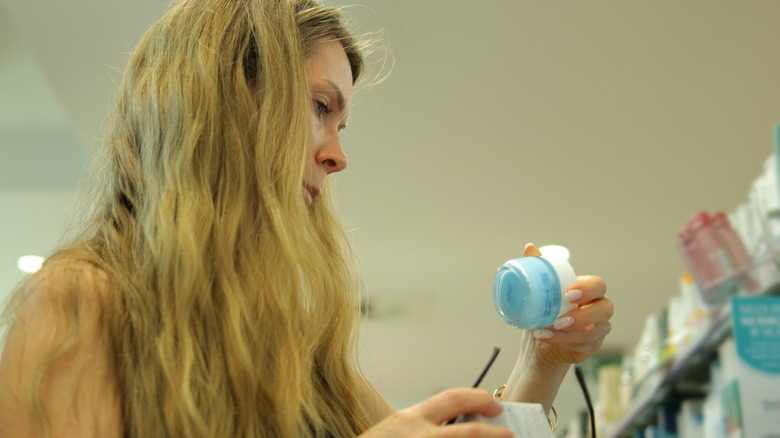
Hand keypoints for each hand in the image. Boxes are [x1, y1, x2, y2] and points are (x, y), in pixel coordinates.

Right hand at [359, 388, 511, 437]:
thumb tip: (461, 422)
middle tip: (510, 433)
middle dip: (494, 433)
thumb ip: (424, 424)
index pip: (454, 398)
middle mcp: (418, 435)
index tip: (496, 406)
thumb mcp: (397, 429)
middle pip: (468, 431)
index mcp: (411, 419)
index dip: (480, 399)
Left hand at [523, 243, 613, 366]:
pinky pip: (586, 346)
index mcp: (588, 291)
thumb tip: (529, 247)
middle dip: (583, 315)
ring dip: (569, 334)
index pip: (598, 285)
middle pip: (605, 309)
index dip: (588, 289)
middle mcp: (598, 309)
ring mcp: (598, 329)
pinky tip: (547, 340)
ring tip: (544, 332)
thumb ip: (537, 268)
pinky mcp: (592, 346)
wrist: (540, 339)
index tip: (567, 294)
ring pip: (594, 331)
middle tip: (559, 320)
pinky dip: (565, 344)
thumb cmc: (544, 311)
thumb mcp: (539, 290)